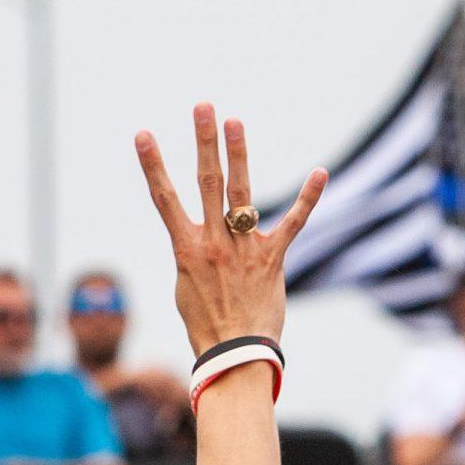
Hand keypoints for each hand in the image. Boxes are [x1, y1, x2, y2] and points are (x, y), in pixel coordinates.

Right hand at [136, 104, 325, 354]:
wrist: (234, 356)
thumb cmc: (206, 326)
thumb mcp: (186, 287)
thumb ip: (192, 255)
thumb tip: (196, 239)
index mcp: (186, 249)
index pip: (164, 199)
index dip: (152, 165)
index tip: (143, 134)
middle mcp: (213, 243)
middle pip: (206, 182)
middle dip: (203, 142)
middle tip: (203, 107)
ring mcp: (243, 249)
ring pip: (241, 193)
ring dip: (238, 154)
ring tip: (234, 121)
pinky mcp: (272, 259)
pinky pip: (292, 223)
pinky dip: (307, 198)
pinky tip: (321, 172)